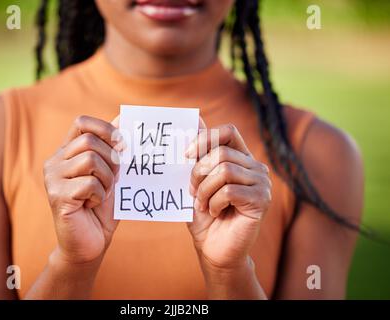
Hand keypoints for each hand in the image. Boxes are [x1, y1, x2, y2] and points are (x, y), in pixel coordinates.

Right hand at [43, 115, 122, 264]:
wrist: (90, 243)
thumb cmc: (101, 208)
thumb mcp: (111, 173)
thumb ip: (113, 148)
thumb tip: (123, 117)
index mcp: (67, 152)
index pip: (81, 122)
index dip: (104, 128)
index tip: (121, 143)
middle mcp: (55, 161)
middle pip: (89, 141)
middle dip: (111, 160)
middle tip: (113, 179)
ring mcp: (52, 178)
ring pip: (90, 160)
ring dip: (107, 179)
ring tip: (102, 194)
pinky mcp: (56, 195)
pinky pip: (89, 183)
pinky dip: (100, 194)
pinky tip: (92, 205)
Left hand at [186, 122, 271, 271]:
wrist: (214, 249)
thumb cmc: (204, 215)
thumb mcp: (196, 181)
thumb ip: (198, 154)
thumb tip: (195, 119)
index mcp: (240, 159)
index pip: (228, 132)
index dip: (205, 138)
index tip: (186, 154)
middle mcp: (255, 167)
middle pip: (222, 152)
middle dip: (198, 172)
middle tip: (193, 192)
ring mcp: (262, 183)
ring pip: (225, 170)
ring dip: (205, 190)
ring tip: (203, 204)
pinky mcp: (262, 200)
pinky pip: (230, 190)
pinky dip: (214, 202)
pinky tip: (215, 212)